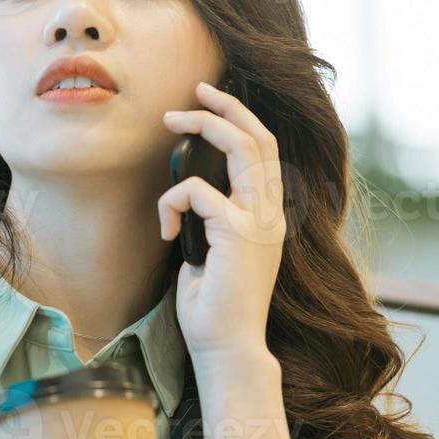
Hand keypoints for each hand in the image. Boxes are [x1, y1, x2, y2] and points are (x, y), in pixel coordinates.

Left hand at [158, 79, 286, 365]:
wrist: (226, 348)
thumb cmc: (213, 309)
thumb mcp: (211, 252)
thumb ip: (209, 220)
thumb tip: (187, 194)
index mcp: (269, 217)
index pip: (265, 153)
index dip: (241, 120)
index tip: (210, 103)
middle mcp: (271, 213)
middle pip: (259, 137)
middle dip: (226, 106)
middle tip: (196, 90)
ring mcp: (260, 220)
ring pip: (239, 147)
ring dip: (203, 125)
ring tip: (171, 120)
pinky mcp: (238, 231)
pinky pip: (195, 191)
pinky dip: (170, 203)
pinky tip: (166, 233)